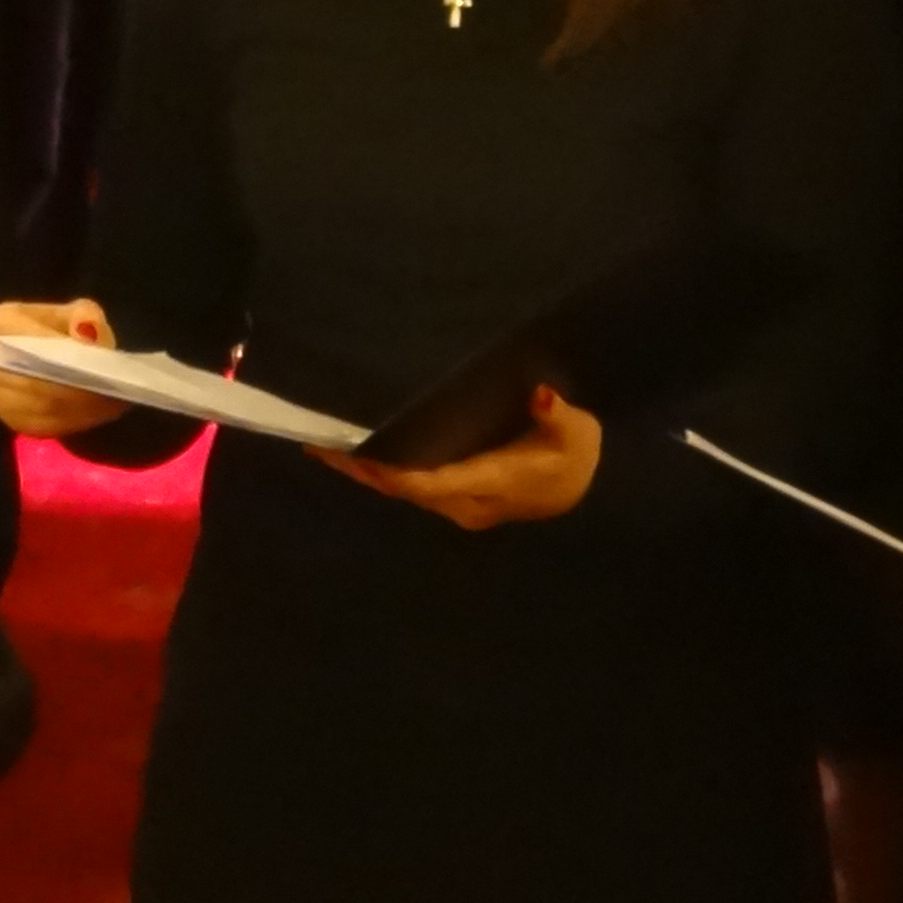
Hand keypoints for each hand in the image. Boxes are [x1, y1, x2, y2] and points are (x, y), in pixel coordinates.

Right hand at [0, 297, 128, 439]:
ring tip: (110, 404)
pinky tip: (97, 414)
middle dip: (74, 390)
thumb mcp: (74, 312)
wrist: (37, 352)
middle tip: (110, 392)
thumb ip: (83, 316)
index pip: (31, 343)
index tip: (97, 367)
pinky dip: (71, 422)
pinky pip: (40, 426)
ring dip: (77, 409)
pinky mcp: (6, 419)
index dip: (64, 357)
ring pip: (39, 407)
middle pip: (34, 381)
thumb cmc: (57, 330)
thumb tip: (86, 334)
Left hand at [318, 384, 602, 528]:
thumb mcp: (577, 433)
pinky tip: (357, 457)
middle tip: (319, 446)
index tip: (358, 457)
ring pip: (404, 492)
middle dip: (363, 472)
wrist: (582, 492)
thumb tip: (543, 396)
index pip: (433, 482)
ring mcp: (459, 507)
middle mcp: (467, 504)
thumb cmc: (576, 457)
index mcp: (491, 485)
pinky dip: (382, 473)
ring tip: (324, 449)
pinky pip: (411, 488)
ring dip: (366, 474)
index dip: (394, 472)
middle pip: (405, 490)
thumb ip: (559, 416)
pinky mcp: (455, 501)